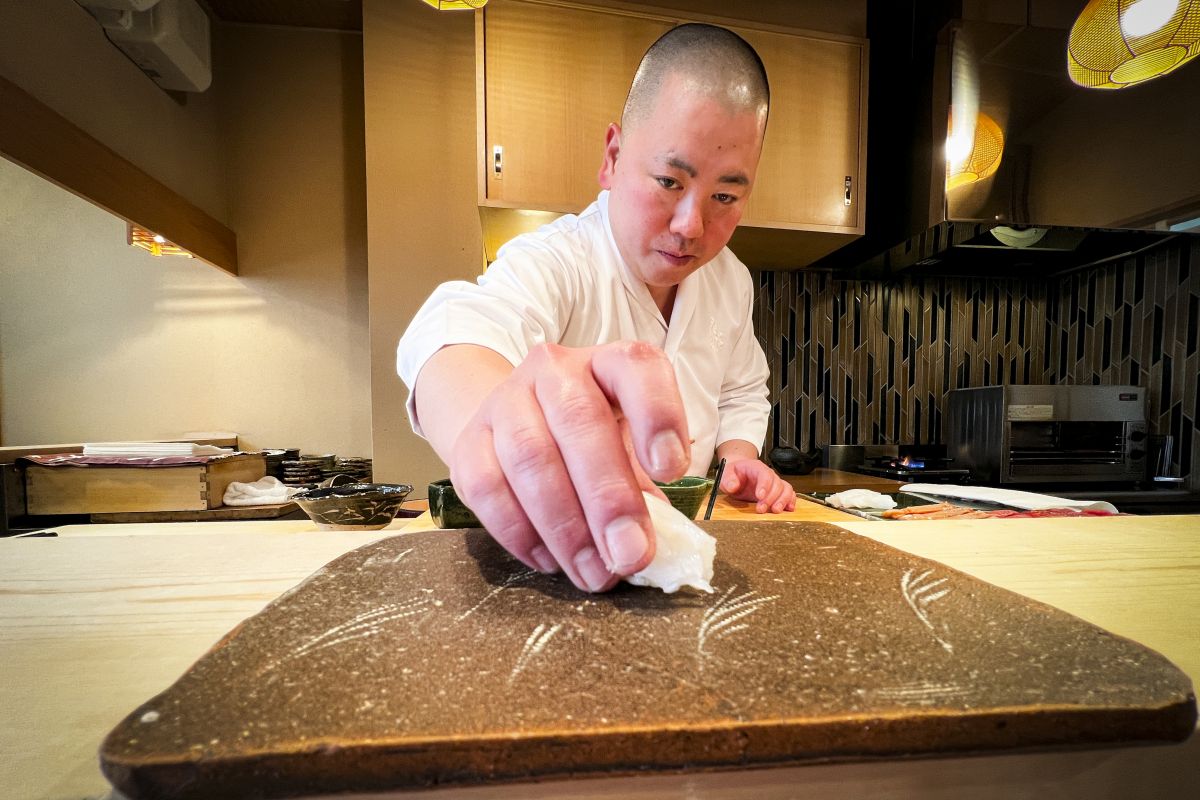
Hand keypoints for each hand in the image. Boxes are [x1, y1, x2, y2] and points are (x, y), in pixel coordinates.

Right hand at [436, 342, 689, 592]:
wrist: (515, 422)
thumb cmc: (590, 438)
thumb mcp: (628, 446)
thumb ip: (646, 488)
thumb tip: (654, 547)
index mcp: (608, 363)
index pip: (635, 368)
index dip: (657, 415)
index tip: (671, 470)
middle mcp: (554, 370)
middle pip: (578, 421)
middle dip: (608, 497)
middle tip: (630, 555)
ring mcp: (504, 401)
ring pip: (529, 457)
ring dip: (565, 527)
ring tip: (593, 572)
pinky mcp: (469, 441)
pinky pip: (488, 488)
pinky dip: (521, 533)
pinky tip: (550, 561)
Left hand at [720, 458, 795, 513]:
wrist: (737, 474)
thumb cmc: (733, 474)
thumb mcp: (725, 475)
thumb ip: (728, 480)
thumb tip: (733, 486)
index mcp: (756, 467)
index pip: (765, 474)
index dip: (764, 485)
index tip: (759, 496)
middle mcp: (768, 474)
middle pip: (776, 483)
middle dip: (770, 498)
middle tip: (761, 509)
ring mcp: (774, 483)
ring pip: (786, 489)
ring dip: (782, 501)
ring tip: (775, 511)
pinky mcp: (777, 492)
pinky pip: (789, 494)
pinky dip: (790, 501)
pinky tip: (788, 509)